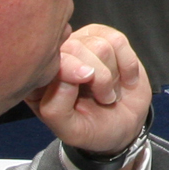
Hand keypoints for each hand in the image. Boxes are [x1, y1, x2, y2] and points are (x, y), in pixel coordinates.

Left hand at [26, 24, 151, 155]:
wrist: (124, 125)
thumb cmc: (93, 128)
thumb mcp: (70, 131)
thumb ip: (57, 109)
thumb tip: (68, 78)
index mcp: (40, 78)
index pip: (50, 59)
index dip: (70, 67)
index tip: (87, 80)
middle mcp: (58, 56)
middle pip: (76, 47)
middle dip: (98, 77)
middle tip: (104, 98)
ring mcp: (82, 44)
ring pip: (101, 45)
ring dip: (112, 75)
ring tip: (110, 92)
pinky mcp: (105, 38)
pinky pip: (119, 41)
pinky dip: (127, 65)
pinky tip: (125, 79)